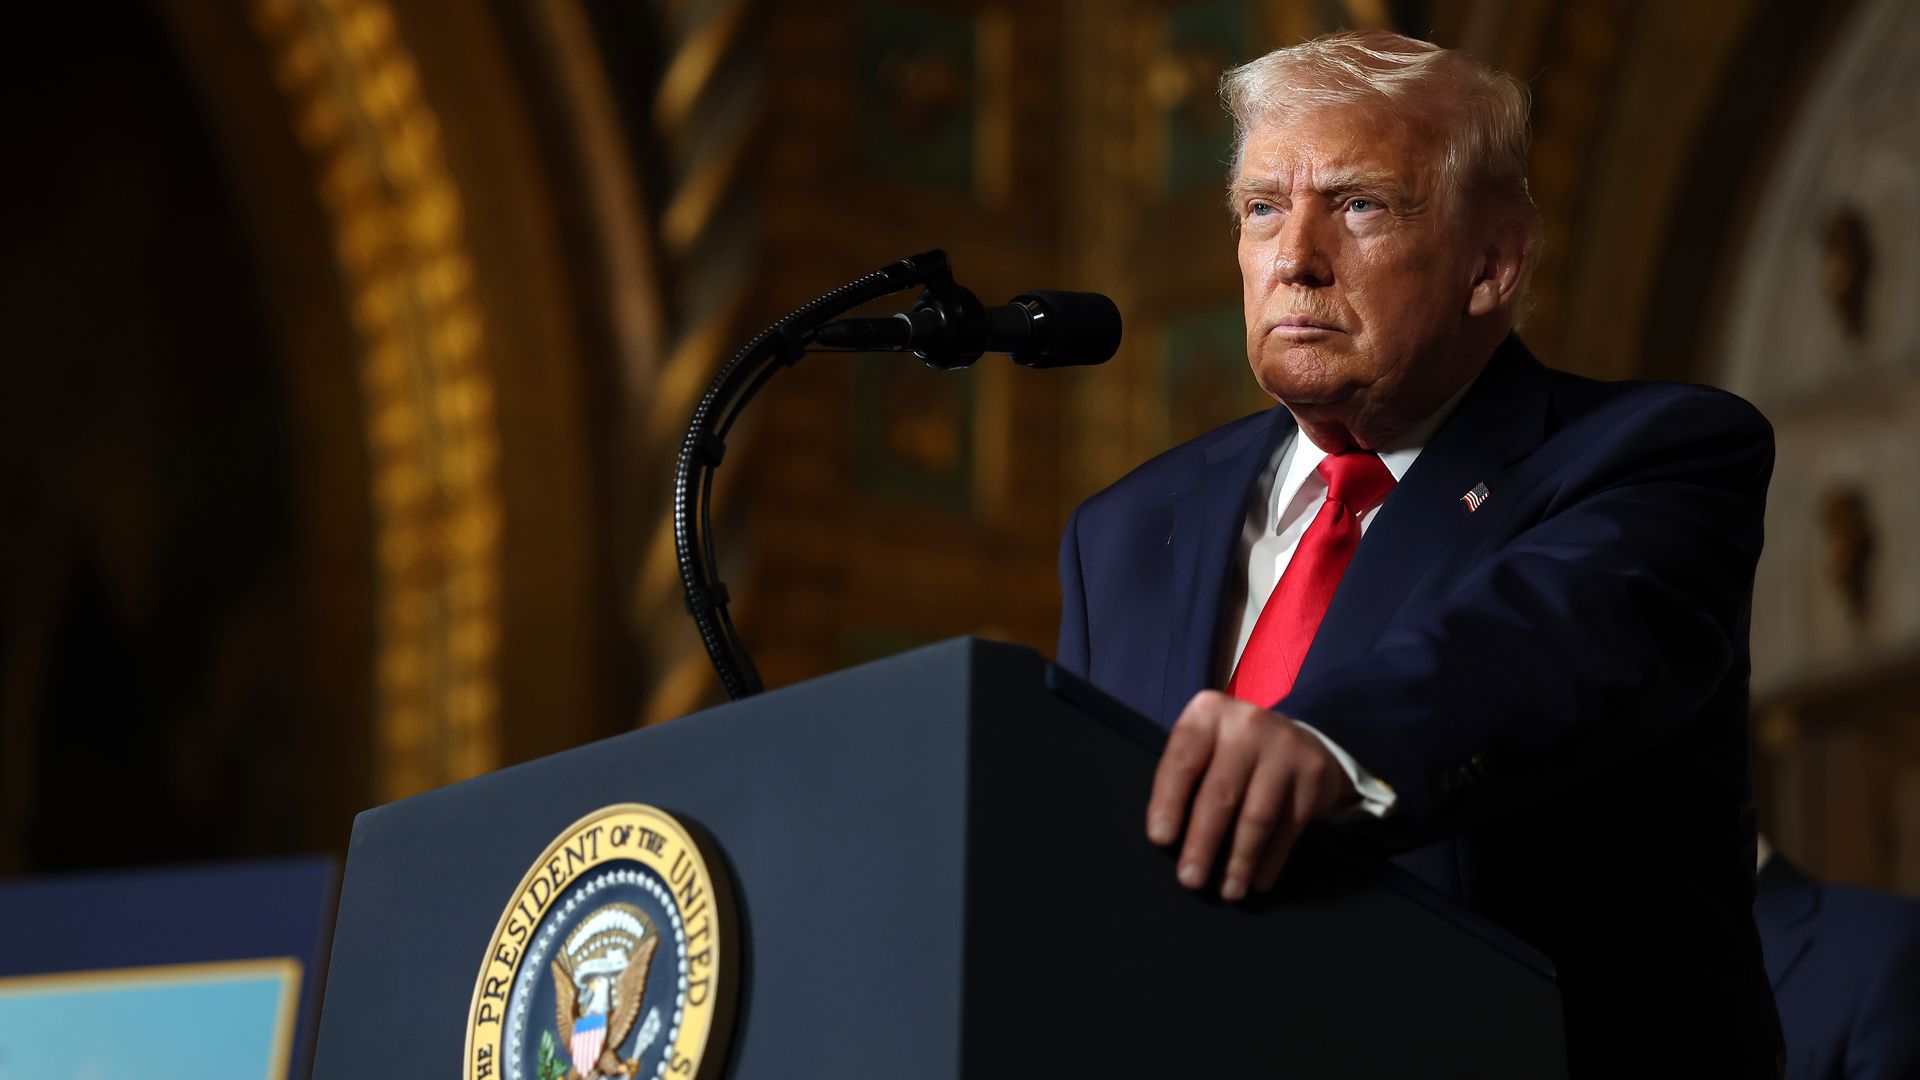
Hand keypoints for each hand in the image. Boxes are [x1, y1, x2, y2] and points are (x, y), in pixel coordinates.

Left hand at [1146, 690, 1357, 900]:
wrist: (1294, 740)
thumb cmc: (1230, 753)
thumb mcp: (1203, 748)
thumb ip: (1184, 778)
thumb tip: (1168, 841)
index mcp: (1208, 712)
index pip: (1183, 761)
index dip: (1168, 802)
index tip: (1160, 840)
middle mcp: (1247, 723)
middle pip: (1220, 793)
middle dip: (1202, 843)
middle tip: (1190, 880)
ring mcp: (1285, 746)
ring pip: (1257, 816)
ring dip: (1239, 860)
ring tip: (1228, 891)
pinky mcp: (1314, 773)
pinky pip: (1289, 827)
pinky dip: (1271, 860)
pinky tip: (1257, 881)